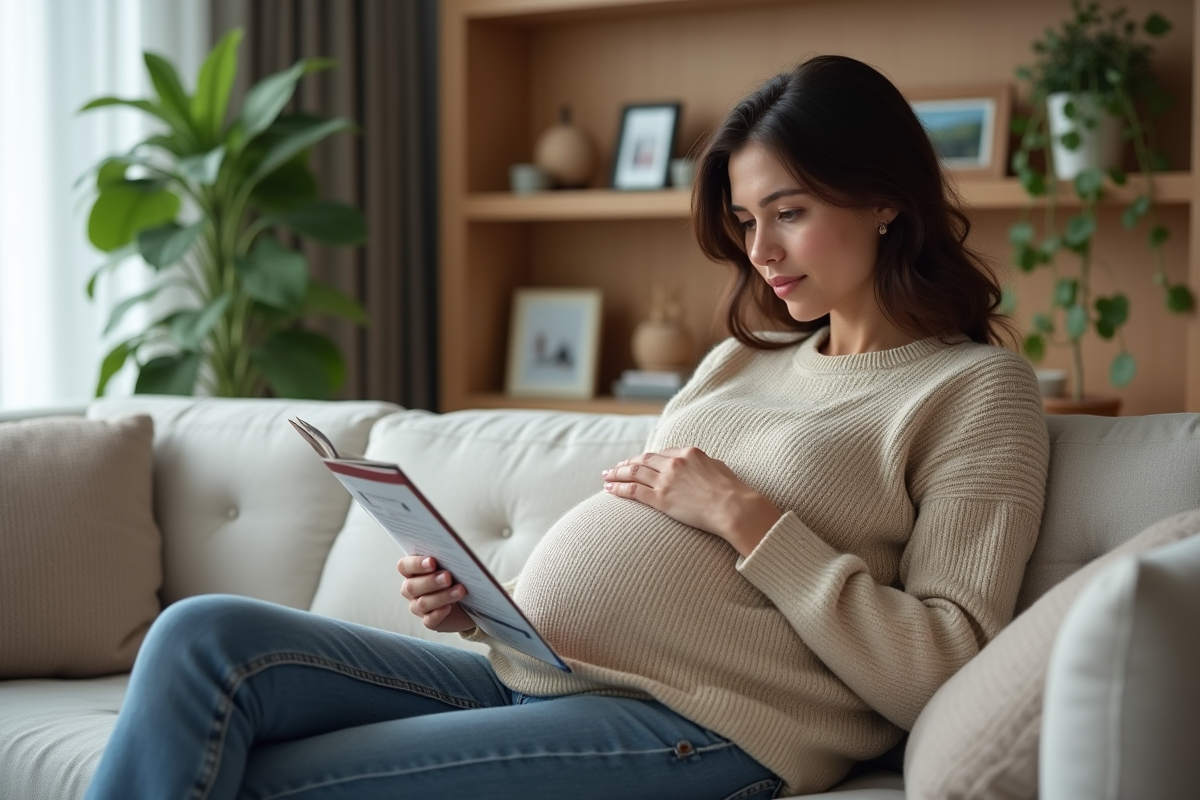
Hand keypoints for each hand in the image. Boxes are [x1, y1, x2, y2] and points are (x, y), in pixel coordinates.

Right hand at [398, 556, 475, 632]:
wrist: (471, 602)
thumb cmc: (457, 577)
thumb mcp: (452, 567)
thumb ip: (447, 560)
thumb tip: (453, 555)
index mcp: (413, 572)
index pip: (404, 566)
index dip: (416, 564)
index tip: (432, 561)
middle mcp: (412, 590)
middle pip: (412, 586)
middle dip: (431, 581)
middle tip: (448, 577)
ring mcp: (419, 607)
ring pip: (423, 603)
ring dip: (442, 596)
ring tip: (460, 590)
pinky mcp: (430, 622)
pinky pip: (430, 620)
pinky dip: (439, 614)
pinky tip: (449, 608)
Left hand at [602, 446, 781, 556]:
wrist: (733, 507)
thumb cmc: (732, 491)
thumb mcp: (718, 468)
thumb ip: (703, 465)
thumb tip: (699, 467)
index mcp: (689, 453)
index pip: (661, 453)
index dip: (646, 458)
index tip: (637, 462)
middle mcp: (674, 463)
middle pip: (643, 460)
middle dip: (626, 463)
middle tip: (615, 467)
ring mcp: (666, 480)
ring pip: (634, 473)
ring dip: (617, 473)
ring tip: (606, 476)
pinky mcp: (661, 499)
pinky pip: (634, 491)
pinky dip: (619, 488)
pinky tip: (609, 489)